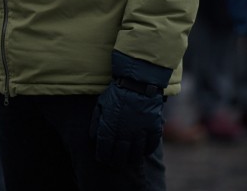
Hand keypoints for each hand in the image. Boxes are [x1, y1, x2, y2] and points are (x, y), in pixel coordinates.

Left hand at [90, 51, 170, 165]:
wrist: (137, 82)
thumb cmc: (117, 93)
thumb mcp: (101, 105)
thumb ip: (97, 122)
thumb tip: (94, 138)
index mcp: (110, 127)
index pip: (104, 150)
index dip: (103, 157)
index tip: (103, 159)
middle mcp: (124, 133)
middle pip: (120, 156)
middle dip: (116, 162)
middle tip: (116, 163)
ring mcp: (140, 132)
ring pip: (136, 154)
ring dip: (132, 159)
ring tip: (129, 161)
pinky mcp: (152, 129)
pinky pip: (151, 146)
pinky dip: (146, 151)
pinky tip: (143, 152)